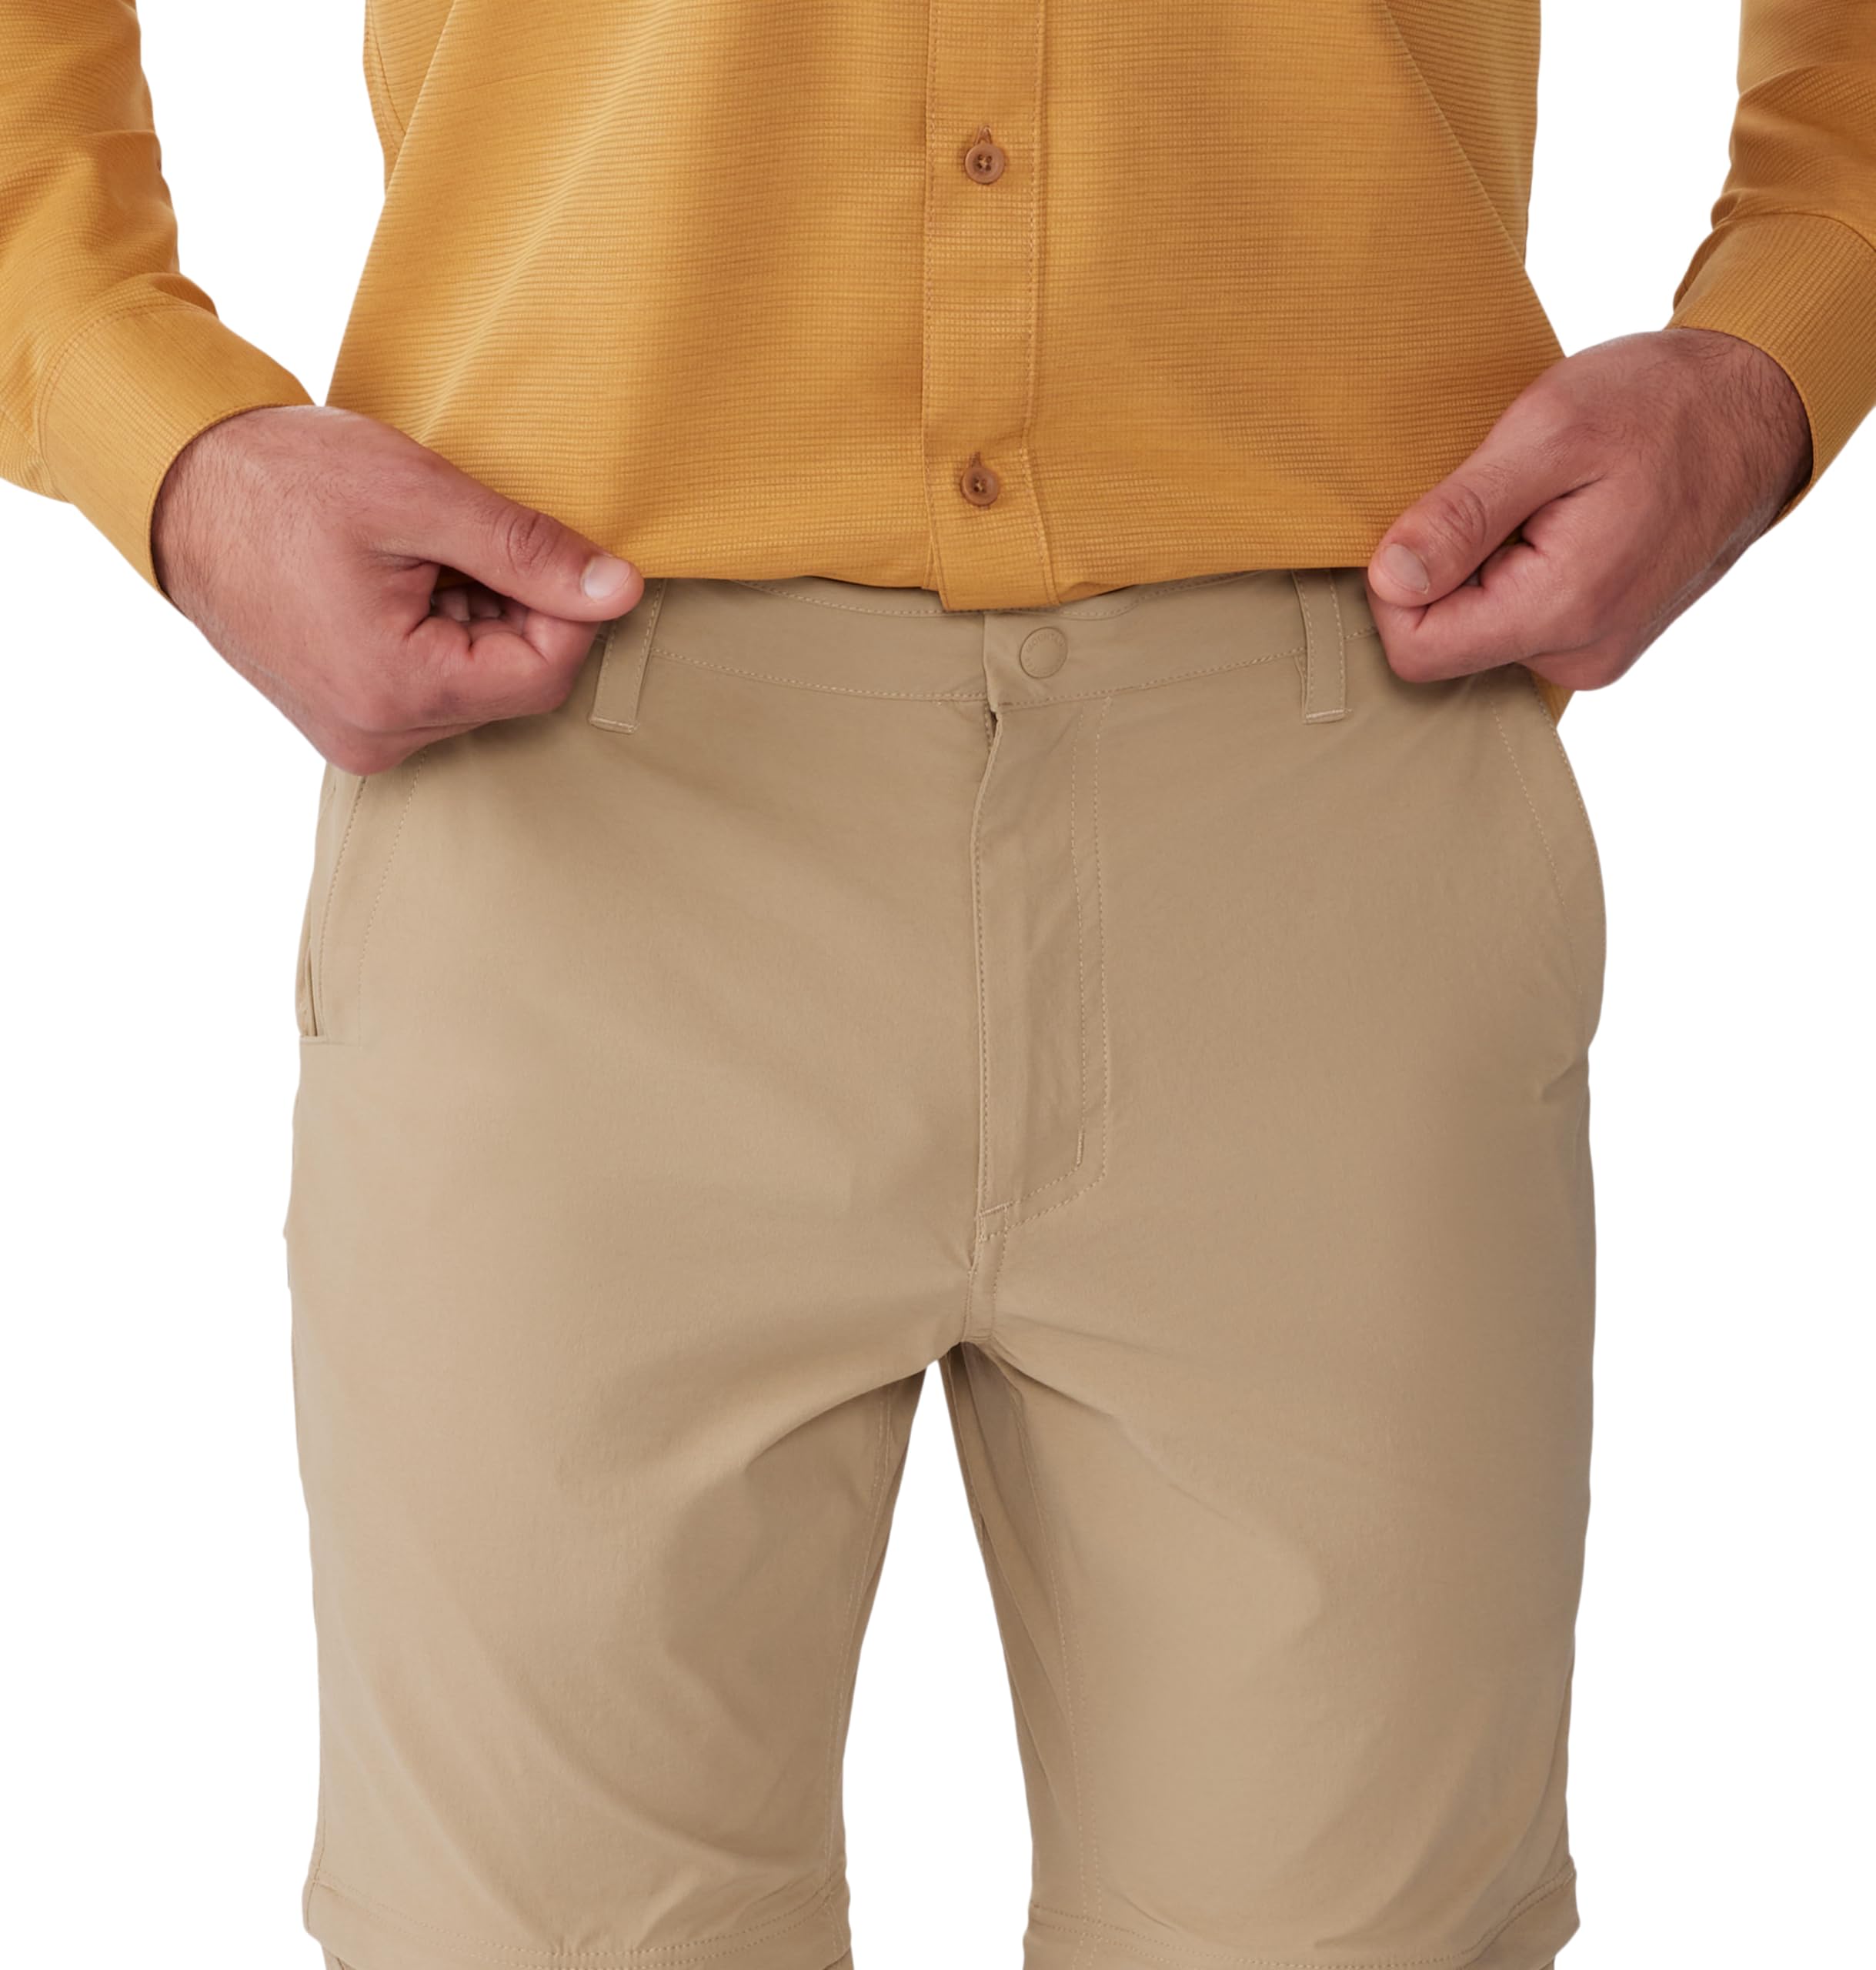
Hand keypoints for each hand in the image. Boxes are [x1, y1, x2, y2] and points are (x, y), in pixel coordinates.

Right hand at [152, 404, 642, 771]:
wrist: (177, 485)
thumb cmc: (283, 480)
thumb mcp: (420, 497)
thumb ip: (528, 551)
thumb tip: (621, 590)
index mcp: (395, 692)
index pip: (545, 673)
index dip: (568, 607)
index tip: (548, 545)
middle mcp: (377, 736)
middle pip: (514, 684)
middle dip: (514, 609)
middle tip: (463, 538)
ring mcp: (358, 736)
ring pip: (479, 686)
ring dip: (477, 617)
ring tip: (418, 556)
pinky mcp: (347, 720)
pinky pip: (433, 688)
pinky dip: (440, 633)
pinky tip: (400, 582)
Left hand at [1364, 329, 1811, 693]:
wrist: (1752, 408)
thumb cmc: (1659, 405)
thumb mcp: (1548, 431)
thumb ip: (1461, 515)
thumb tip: (1390, 581)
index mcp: (1562, 611)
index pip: (1416, 651)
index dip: (1394, 588)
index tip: (1428, 519)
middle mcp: (1578, 654)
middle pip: (1445, 644)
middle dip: (1444, 574)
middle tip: (1496, 500)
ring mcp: (1592, 654)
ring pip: (1479, 634)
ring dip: (1481, 570)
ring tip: (1533, 506)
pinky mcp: (1597, 639)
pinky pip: (1517, 624)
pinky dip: (1512, 574)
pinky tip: (1549, 524)